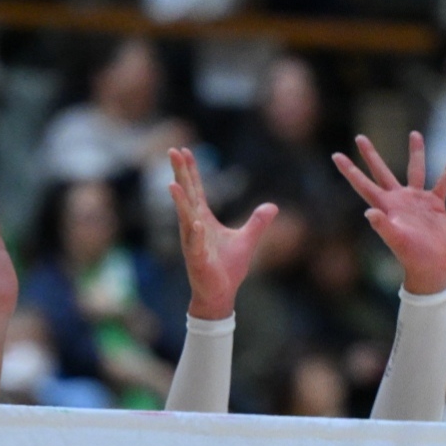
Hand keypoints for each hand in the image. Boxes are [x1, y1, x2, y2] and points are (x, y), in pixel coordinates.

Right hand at [170, 147, 275, 320]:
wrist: (221, 294)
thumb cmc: (228, 268)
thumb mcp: (247, 240)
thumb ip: (257, 223)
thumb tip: (273, 206)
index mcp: (203, 219)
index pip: (196, 190)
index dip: (191, 171)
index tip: (185, 150)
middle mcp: (194, 227)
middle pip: (187, 195)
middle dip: (180, 173)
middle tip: (172, 151)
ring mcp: (193, 242)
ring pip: (185, 217)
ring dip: (179, 201)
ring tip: (173, 183)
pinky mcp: (198, 259)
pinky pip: (195, 244)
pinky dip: (195, 234)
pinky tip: (196, 222)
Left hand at [332, 133, 445, 295]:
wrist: (431, 266)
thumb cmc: (411, 257)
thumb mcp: (396, 240)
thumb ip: (383, 226)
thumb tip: (369, 212)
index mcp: (386, 206)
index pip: (363, 184)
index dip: (350, 170)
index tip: (336, 155)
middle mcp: (399, 199)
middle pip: (382, 171)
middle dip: (370, 155)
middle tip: (359, 137)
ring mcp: (417, 200)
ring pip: (416, 170)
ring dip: (416, 152)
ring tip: (415, 134)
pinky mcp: (435, 205)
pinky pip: (443, 184)